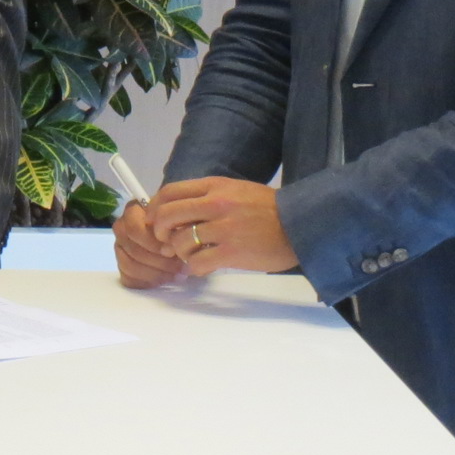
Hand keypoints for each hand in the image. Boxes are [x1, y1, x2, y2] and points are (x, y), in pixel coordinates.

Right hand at [112, 199, 186, 288]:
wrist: (182, 236)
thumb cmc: (181, 224)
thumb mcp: (181, 219)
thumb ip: (174, 229)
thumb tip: (172, 248)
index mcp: (133, 211)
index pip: (134, 229)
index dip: (153, 243)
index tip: (173, 251)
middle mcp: (122, 227)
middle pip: (133, 249)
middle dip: (159, 262)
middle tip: (181, 268)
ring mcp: (120, 247)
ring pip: (129, 265)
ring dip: (156, 274)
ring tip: (178, 275)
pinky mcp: (122, 266)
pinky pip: (128, 279)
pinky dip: (147, 282)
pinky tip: (164, 280)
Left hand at [147, 177, 297, 276]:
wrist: (300, 225)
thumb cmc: (268, 209)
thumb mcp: (235, 190)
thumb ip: (208, 196)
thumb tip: (177, 210)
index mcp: (214, 186)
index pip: (170, 192)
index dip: (155, 208)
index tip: (154, 220)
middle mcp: (215, 204)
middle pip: (168, 216)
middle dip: (160, 231)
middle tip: (166, 241)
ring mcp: (223, 228)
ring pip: (180, 242)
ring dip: (181, 252)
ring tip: (193, 255)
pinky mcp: (231, 252)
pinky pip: (197, 263)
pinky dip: (195, 268)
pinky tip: (204, 266)